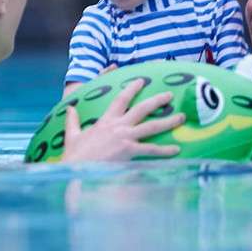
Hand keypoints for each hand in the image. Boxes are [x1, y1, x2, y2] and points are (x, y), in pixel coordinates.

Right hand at [60, 79, 184, 161]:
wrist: (77, 169)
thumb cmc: (75, 155)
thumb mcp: (72, 135)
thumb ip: (73, 120)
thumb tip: (70, 108)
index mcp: (106, 120)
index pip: (121, 99)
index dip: (132, 88)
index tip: (141, 81)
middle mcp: (118, 126)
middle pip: (142, 109)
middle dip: (157, 100)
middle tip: (170, 95)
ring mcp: (125, 138)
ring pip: (152, 126)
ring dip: (168, 121)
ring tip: (181, 117)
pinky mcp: (129, 151)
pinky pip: (151, 149)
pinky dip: (165, 150)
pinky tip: (176, 149)